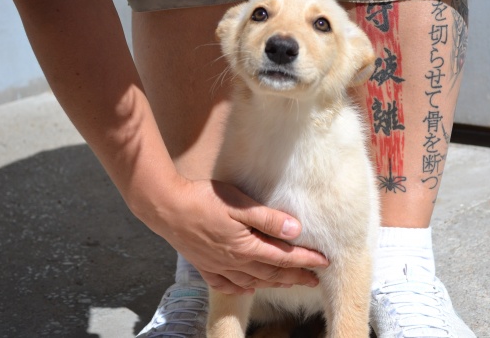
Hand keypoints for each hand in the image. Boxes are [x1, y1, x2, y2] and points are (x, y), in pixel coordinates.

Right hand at [142, 176, 328, 294]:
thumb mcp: (239, 204)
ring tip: (288, 283)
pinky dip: (241, 289)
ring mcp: (218, 266)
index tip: (324, 262)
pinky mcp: (204, 265)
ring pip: (252, 281)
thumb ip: (267, 218)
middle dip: (295, 276)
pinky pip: (227, 285)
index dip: (305, 260)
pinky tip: (248, 287)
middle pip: (271, 273)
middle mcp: (234, 262)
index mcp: (245, 247)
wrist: (165, 207)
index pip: (283, 257)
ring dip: (274, 283)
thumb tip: (294, 229)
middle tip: (314, 279)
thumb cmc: (203, 200)